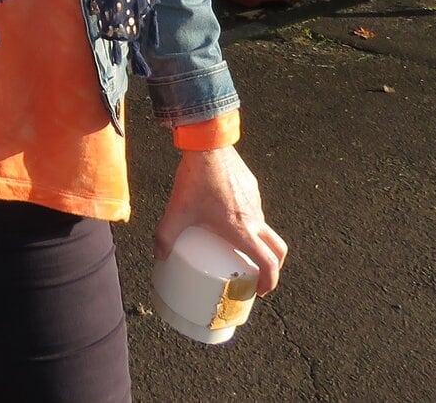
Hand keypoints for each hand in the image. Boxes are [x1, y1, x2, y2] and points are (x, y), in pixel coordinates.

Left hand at [155, 144, 287, 295]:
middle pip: (276, 248)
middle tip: (257, 274)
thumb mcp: (177, 212)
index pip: (268, 263)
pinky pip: (255, 208)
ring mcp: (256, 200)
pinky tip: (227, 215)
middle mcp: (254, 217)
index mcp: (242, 230)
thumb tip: (159, 254)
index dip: (269, 281)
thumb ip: (165, 236)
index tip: (261, 290)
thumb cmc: (196, 178)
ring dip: (256, 239)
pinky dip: (248, 219)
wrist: (208, 145)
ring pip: (263, 226)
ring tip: (235, 243)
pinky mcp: (252, 187)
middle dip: (272, 265)